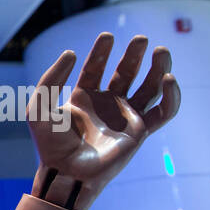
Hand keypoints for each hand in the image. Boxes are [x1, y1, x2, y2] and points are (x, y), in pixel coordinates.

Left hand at [27, 32, 180, 209]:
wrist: (66, 172)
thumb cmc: (49, 144)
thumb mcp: (38, 108)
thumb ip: (50, 79)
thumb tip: (71, 52)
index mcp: (83, 98)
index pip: (95, 68)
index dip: (101, 52)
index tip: (107, 36)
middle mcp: (106, 105)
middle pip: (125, 73)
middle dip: (133, 55)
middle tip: (140, 39)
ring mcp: (124, 117)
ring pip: (148, 87)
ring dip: (157, 68)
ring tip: (160, 50)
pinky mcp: (140, 132)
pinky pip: (163, 112)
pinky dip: (171, 95)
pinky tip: (168, 78)